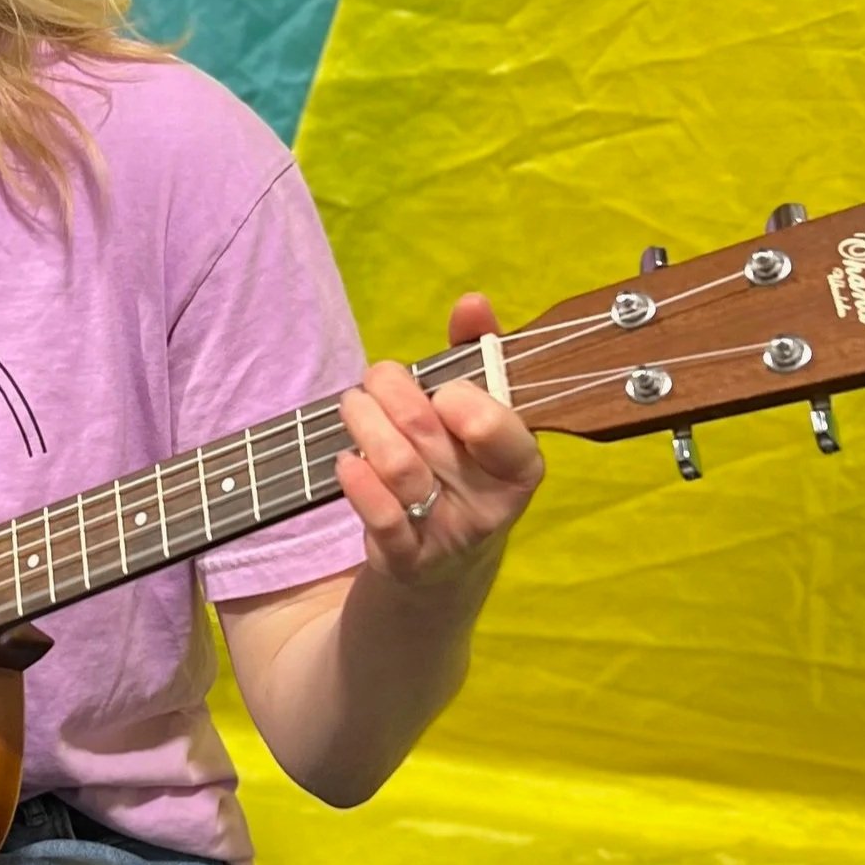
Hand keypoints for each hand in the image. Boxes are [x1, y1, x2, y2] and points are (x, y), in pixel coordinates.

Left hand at [336, 292, 546, 586]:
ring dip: (364, 424)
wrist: (445, 561)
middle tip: (377, 379)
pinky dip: (358, 482)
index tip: (443, 390)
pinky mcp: (407, 559)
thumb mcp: (479, 413)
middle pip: (428, 433)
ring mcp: (447, 534)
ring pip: (399, 468)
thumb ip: (477, 354)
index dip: (460, 398)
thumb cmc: (461, 468)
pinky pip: (382, 519)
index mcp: (519, 464)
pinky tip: (345, 459)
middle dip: (391, 393)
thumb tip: (472, 302)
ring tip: (353, 405)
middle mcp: (489, 503)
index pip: (496, 425)